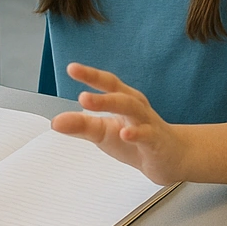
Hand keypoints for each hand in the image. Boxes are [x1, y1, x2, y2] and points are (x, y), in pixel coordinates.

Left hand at [52, 63, 188, 184]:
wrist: (171, 157)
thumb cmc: (136, 141)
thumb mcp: (104, 133)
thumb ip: (81, 125)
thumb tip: (55, 121)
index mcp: (124, 100)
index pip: (108, 84)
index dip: (91, 75)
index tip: (72, 68)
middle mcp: (137, 107)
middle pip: (120, 96)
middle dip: (102, 96)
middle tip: (81, 96)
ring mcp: (148, 123)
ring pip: (133, 109)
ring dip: (113, 105)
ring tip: (92, 105)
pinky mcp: (156, 141)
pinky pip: (147, 135)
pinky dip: (137, 134)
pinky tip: (125, 134)